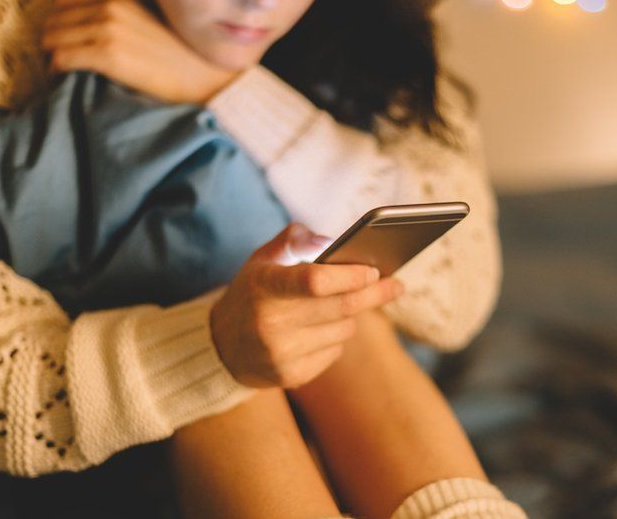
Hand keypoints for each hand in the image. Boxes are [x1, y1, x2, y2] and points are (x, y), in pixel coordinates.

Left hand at [42, 0, 235, 103]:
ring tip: (60, 71)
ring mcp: (109, 29)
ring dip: (51, 56)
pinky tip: (64, 79)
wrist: (205, 78)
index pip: (66, 2)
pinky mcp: (109, 56)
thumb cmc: (181, 57)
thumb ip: (121, 16)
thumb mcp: (149, 20)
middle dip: (50, 40)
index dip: (58, 23)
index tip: (61, 41)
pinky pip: (62, 59)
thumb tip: (89, 28)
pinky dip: (56, 70)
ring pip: (53, 39)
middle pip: (54, 19)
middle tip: (56, 59)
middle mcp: (112, 6)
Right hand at [210, 223, 404, 388]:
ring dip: (350, 316)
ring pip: (343, 331)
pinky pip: (334, 352)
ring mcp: (280, 354)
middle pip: (340, 308)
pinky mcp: (290, 376)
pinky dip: (335, 338)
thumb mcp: (262, 260)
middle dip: (373, 294)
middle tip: (396, 285)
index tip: (374, 271)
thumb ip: (295, 240)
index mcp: (263, 287)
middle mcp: (270, 323)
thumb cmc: (253, 293)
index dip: (350, 276)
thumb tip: (331, 241)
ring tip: (339, 306)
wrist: (221, 346)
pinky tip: (320, 331)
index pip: (315, 281)